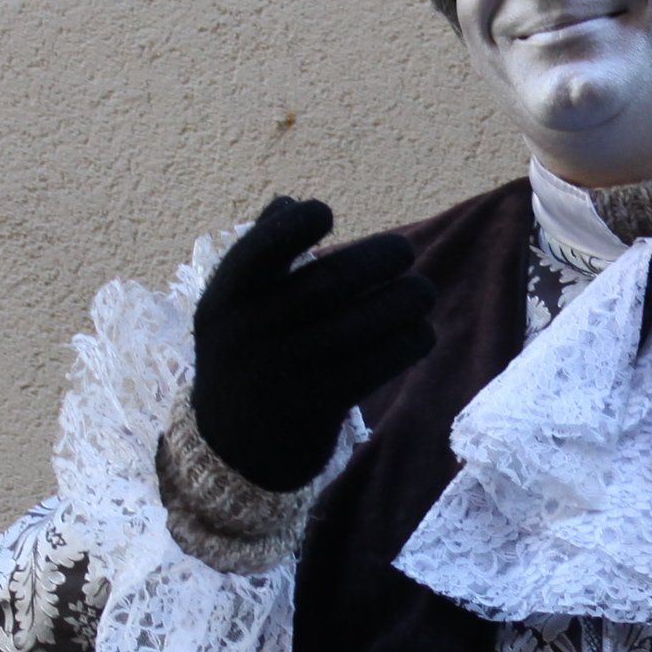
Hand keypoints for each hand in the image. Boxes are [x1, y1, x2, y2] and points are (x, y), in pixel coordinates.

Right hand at [189, 197, 437, 492]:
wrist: (230, 447)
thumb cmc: (243, 354)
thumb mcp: (229, 308)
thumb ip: (256, 254)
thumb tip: (291, 204)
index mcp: (228, 298)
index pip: (257, 252)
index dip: (293, 228)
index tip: (326, 213)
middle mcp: (252, 333)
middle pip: (328, 283)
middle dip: (377, 259)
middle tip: (405, 251)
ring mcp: (284, 372)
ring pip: (359, 325)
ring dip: (404, 302)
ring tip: (423, 293)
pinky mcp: (316, 406)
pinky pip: (373, 367)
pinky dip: (406, 344)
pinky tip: (422, 333)